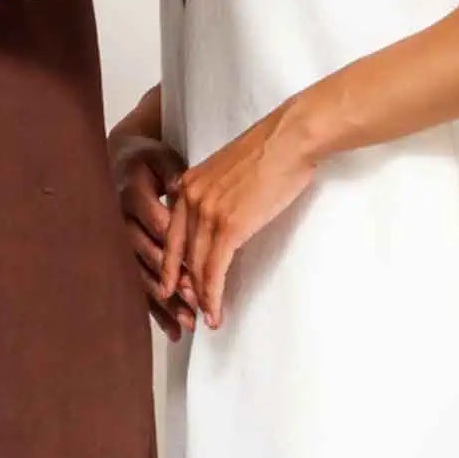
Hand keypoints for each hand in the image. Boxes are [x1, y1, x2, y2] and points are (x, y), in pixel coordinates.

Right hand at [108, 122, 195, 340]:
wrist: (120, 159)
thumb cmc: (149, 160)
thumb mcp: (163, 160)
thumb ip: (174, 177)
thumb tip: (179, 191)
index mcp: (133, 194)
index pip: (158, 227)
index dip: (178, 252)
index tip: (198, 274)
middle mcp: (122, 220)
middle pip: (149, 257)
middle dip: (174, 284)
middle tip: (196, 305)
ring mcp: (121, 239)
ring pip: (144, 276)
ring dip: (166, 302)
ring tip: (188, 323)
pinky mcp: (124, 253)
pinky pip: (139, 283)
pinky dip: (155, 308)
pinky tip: (171, 329)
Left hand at [160, 102, 318, 329]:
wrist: (290, 138)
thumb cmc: (271, 151)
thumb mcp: (229, 169)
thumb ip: (216, 192)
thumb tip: (222, 214)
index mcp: (188, 184)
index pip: (171, 233)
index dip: (169, 264)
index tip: (168, 285)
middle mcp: (189, 198)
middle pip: (180, 254)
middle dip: (182, 286)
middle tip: (185, 310)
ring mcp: (207, 213)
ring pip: (196, 267)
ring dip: (201, 298)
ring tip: (206, 319)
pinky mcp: (229, 226)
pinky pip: (214, 269)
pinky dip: (213, 295)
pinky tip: (215, 312)